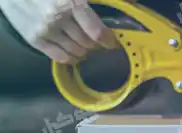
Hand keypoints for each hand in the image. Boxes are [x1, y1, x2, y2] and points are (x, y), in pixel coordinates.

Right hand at [0, 0, 118, 63]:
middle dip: (97, 45)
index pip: (97, 32)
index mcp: (71, 2)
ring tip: (87, 48)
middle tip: (98, 43)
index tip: (114, 43)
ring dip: (85, 52)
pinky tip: (75, 56)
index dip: (109, 40)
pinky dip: (71, 59)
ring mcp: (45, 30)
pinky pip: (59, 57)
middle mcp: (58, 18)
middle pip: (88, 43)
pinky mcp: (34, 39)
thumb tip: (129, 4)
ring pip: (76, 52)